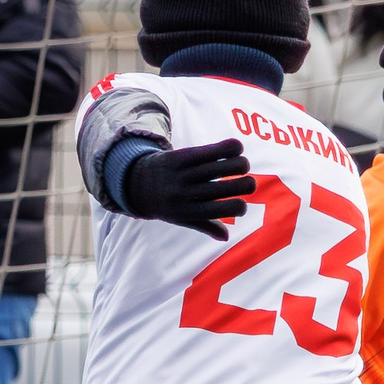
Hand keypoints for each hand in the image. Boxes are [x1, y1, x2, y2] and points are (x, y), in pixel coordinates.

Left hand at [119, 138, 254, 238]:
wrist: (136, 182)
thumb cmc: (166, 203)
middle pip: (227, 187)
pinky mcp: (180, 156)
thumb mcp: (180, 218)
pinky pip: (212, 149)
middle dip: (247, 184)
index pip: (222, 210)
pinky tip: (236, 149)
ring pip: (223, 166)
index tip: (241, 204)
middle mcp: (184, 193)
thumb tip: (226, 236)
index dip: (240, 207)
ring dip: (242, 164)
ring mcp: (181, 174)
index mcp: (186, 212)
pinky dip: (231, 147)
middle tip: (248, 182)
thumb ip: (204, 225)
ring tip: (242, 165)